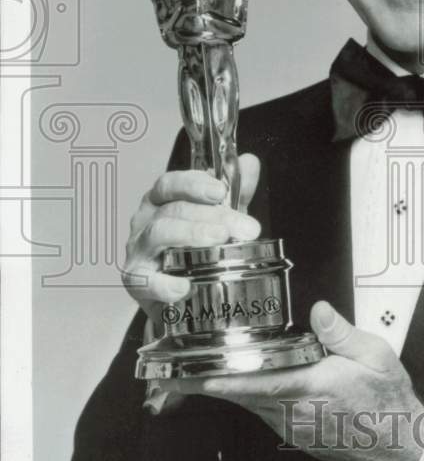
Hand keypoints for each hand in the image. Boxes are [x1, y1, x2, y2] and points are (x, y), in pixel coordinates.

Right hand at [121, 152, 260, 322]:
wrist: (182, 297)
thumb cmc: (195, 250)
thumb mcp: (220, 217)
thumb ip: (235, 191)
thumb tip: (249, 163)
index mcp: (161, 202)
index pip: (170, 183)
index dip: (195, 184)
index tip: (221, 191)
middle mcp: (145, 222)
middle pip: (174, 209)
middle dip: (212, 215)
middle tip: (244, 227)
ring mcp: (139, 251)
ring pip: (160, 234)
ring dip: (192, 234)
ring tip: (221, 240)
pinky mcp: (137, 282)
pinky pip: (145, 281)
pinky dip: (165, 284)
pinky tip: (185, 287)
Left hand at [157, 302, 423, 460]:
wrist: (399, 442)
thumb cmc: (387, 401)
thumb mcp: (375, 355)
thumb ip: (341, 333)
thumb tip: (318, 310)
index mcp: (311, 389)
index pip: (259, 384)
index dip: (225, 380)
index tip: (197, 376)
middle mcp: (295, 413)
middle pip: (243, 395)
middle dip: (210, 382)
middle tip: (176, 370)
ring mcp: (293, 428)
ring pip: (251, 405)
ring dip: (227, 390)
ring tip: (199, 372)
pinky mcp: (295, 435)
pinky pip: (264, 413)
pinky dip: (248, 398)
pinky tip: (242, 385)